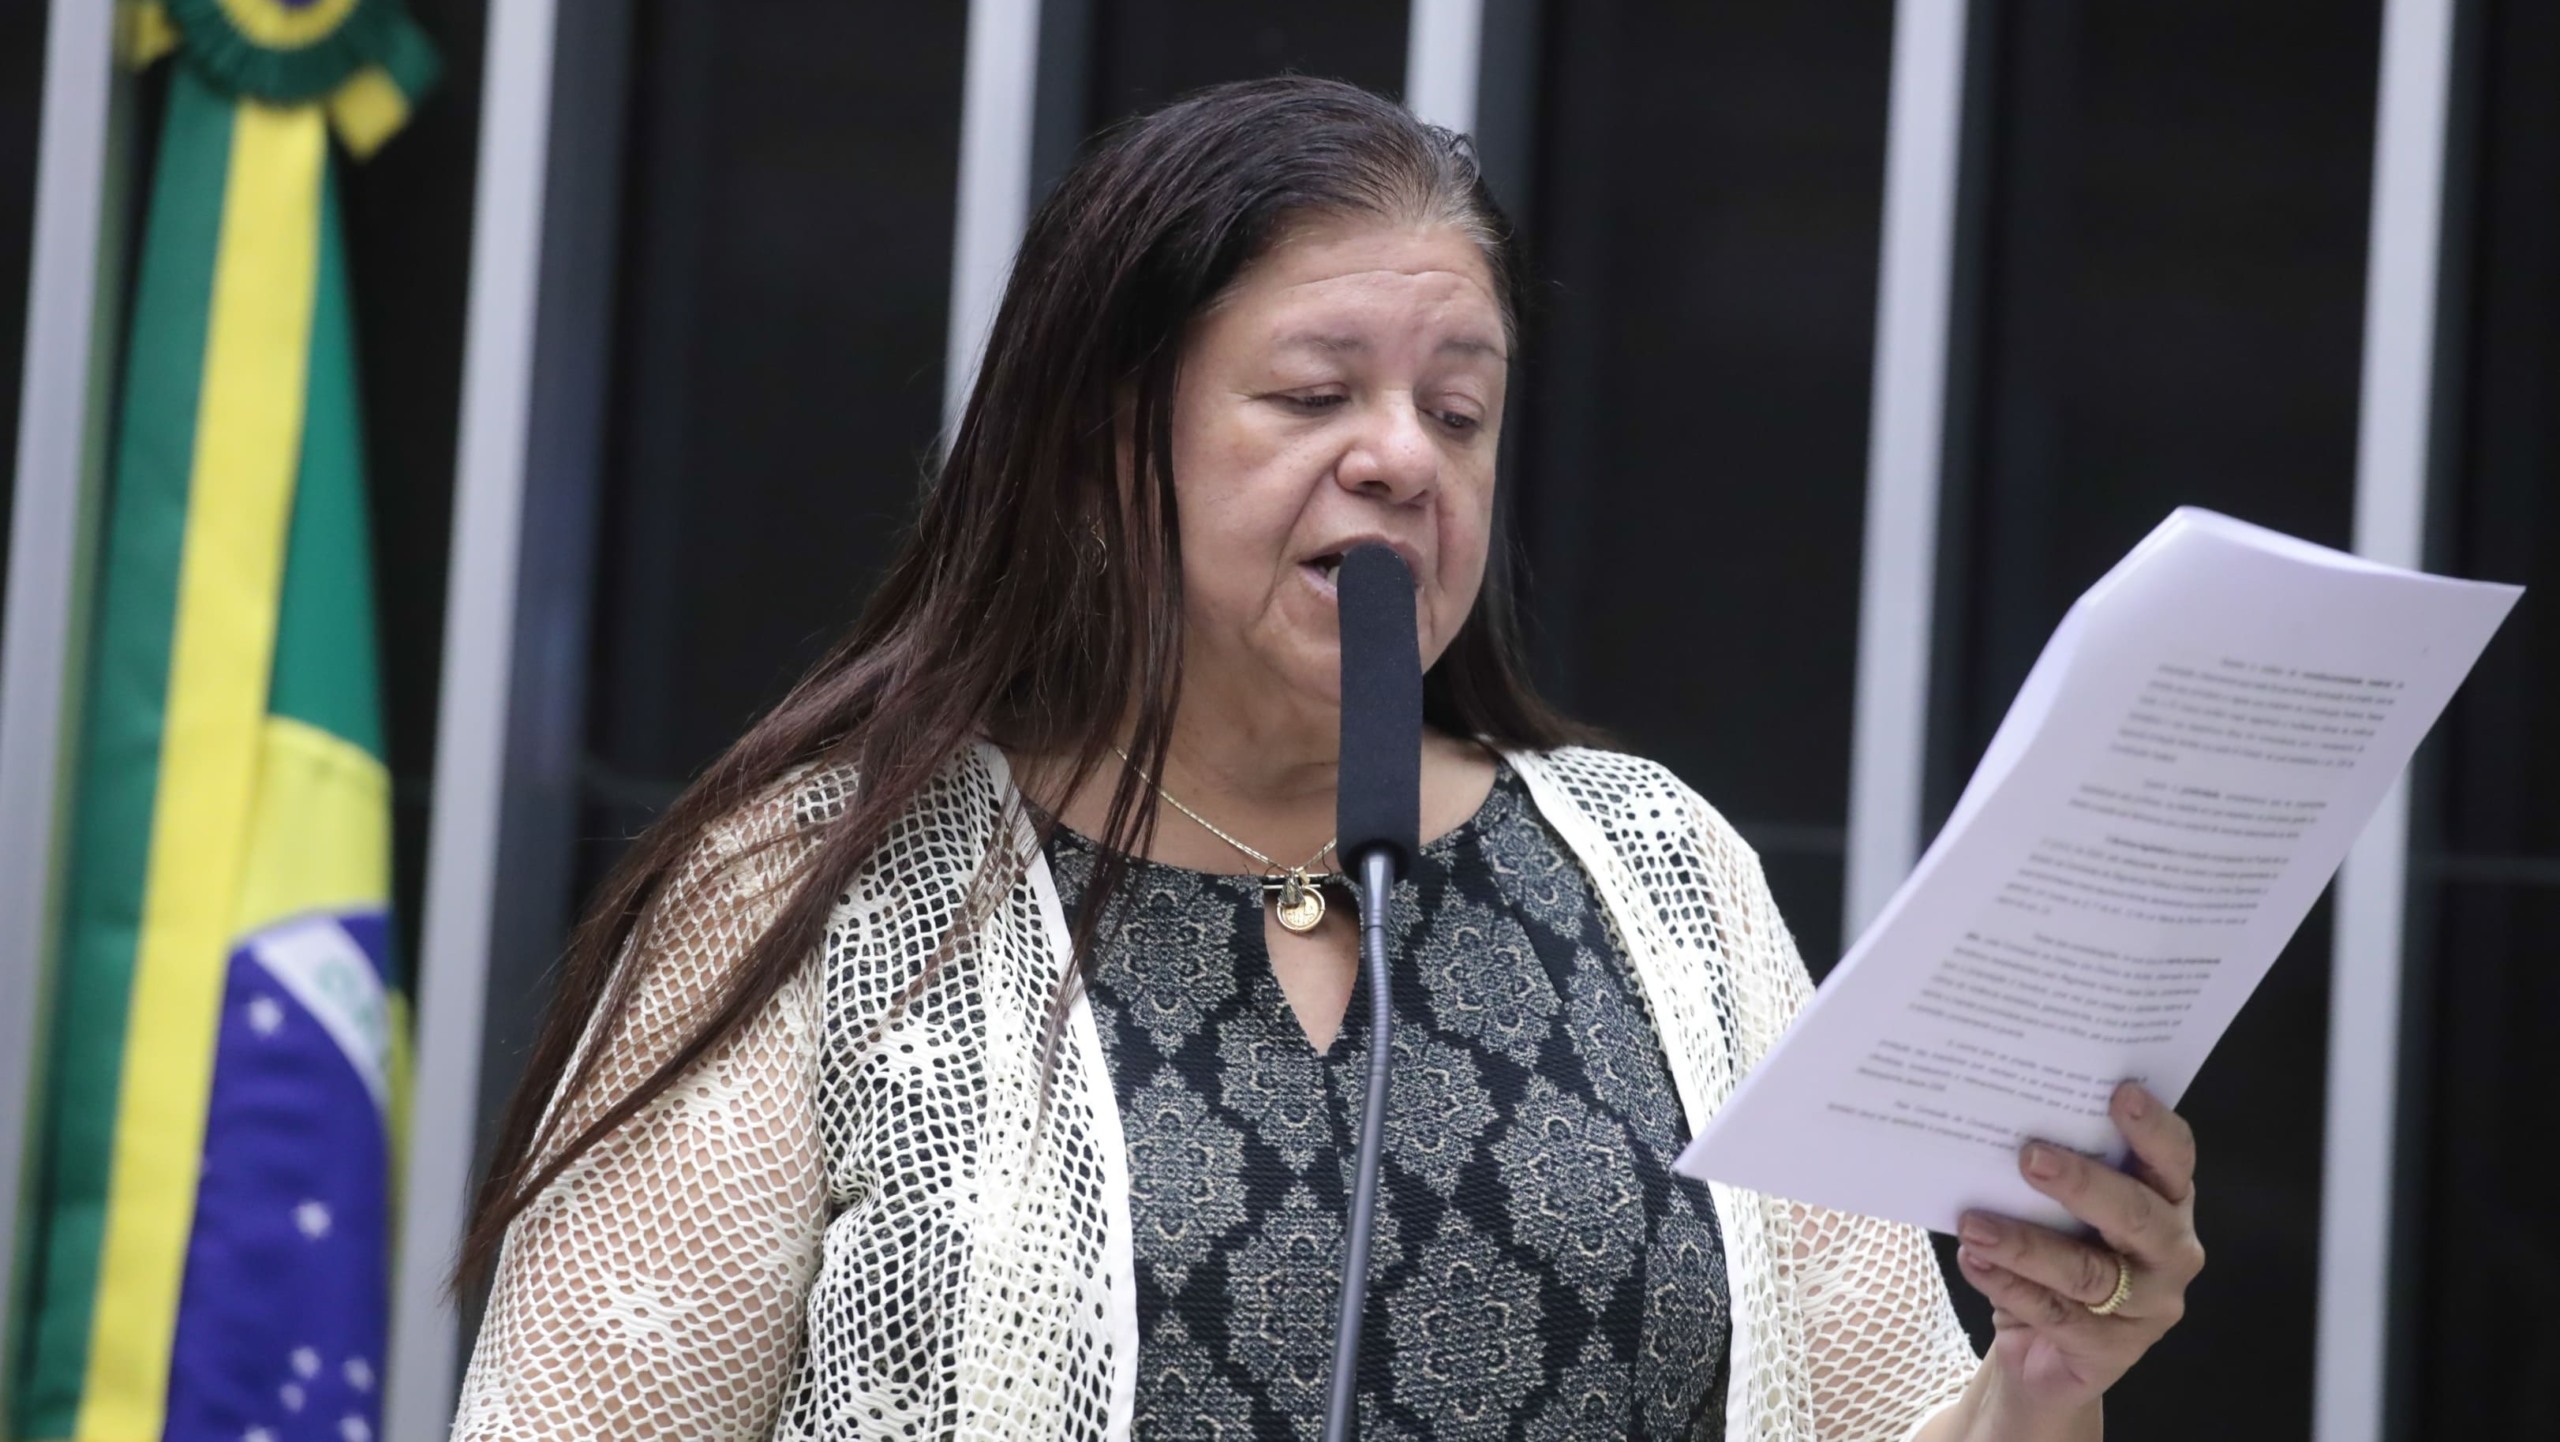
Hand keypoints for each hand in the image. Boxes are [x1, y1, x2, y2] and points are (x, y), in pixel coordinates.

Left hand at [1953, 1082, 2205, 1422]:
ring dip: (2024, 1245)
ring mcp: (2150, 1306)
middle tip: (2029, 1157)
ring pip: (2089, 1272)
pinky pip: (2057, 1314)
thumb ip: (2053, 1173)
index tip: (2119, 1093)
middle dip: (2083, 1183)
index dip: (2152, 1127)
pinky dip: (2008, 1285)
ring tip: (1973, 1225)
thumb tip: (2000, 1123)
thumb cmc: (2055, 1255)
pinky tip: (1973, 1262)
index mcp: (2167, 1200)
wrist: (2045, 1352)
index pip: (2174, 1158)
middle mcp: (2171, 1250)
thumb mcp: (2060, 1210)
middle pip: (2136, 1214)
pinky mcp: (2115, 1350)